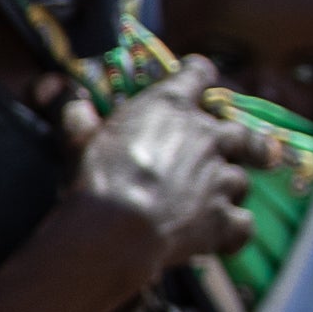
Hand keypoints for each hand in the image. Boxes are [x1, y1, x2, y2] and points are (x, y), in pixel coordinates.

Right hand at [49, 62, 255, 280]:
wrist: (119, 226)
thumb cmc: (98, 177)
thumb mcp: (79, 139)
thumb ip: (76, 115)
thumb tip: (60, 95)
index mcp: (170, 107)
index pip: (198, 74)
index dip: (199, 74)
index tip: (199, 75)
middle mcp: (206, 136)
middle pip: (242, 133)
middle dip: (248, 143)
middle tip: (252, 151)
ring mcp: (220, 178)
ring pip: (242, 181)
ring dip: (230, 190)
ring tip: (217, 201)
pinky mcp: (224, 218)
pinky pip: (243, 224)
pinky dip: (235, 231)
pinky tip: (223, 237)